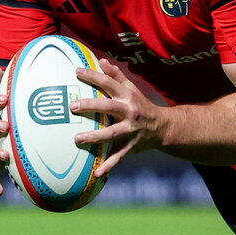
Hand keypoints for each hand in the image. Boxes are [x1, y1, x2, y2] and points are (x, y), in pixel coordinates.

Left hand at [71, 59, 166, 176]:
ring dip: (94, 137)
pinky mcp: (131, 147)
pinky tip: (95, 173)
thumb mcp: (131, 89)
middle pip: (108, 107)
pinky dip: (108, 166)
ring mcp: (130, 131)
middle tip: (72, 106)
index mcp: (127, 96)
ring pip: (111, 134)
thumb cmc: (140, 105)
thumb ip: (116, 75)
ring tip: (77, 139)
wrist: (163, 128)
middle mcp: (129, 112)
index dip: (93, 76)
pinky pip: (118, 157)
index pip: (108, 83)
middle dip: (91, 106)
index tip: (76, 72)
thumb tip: (100, 61)